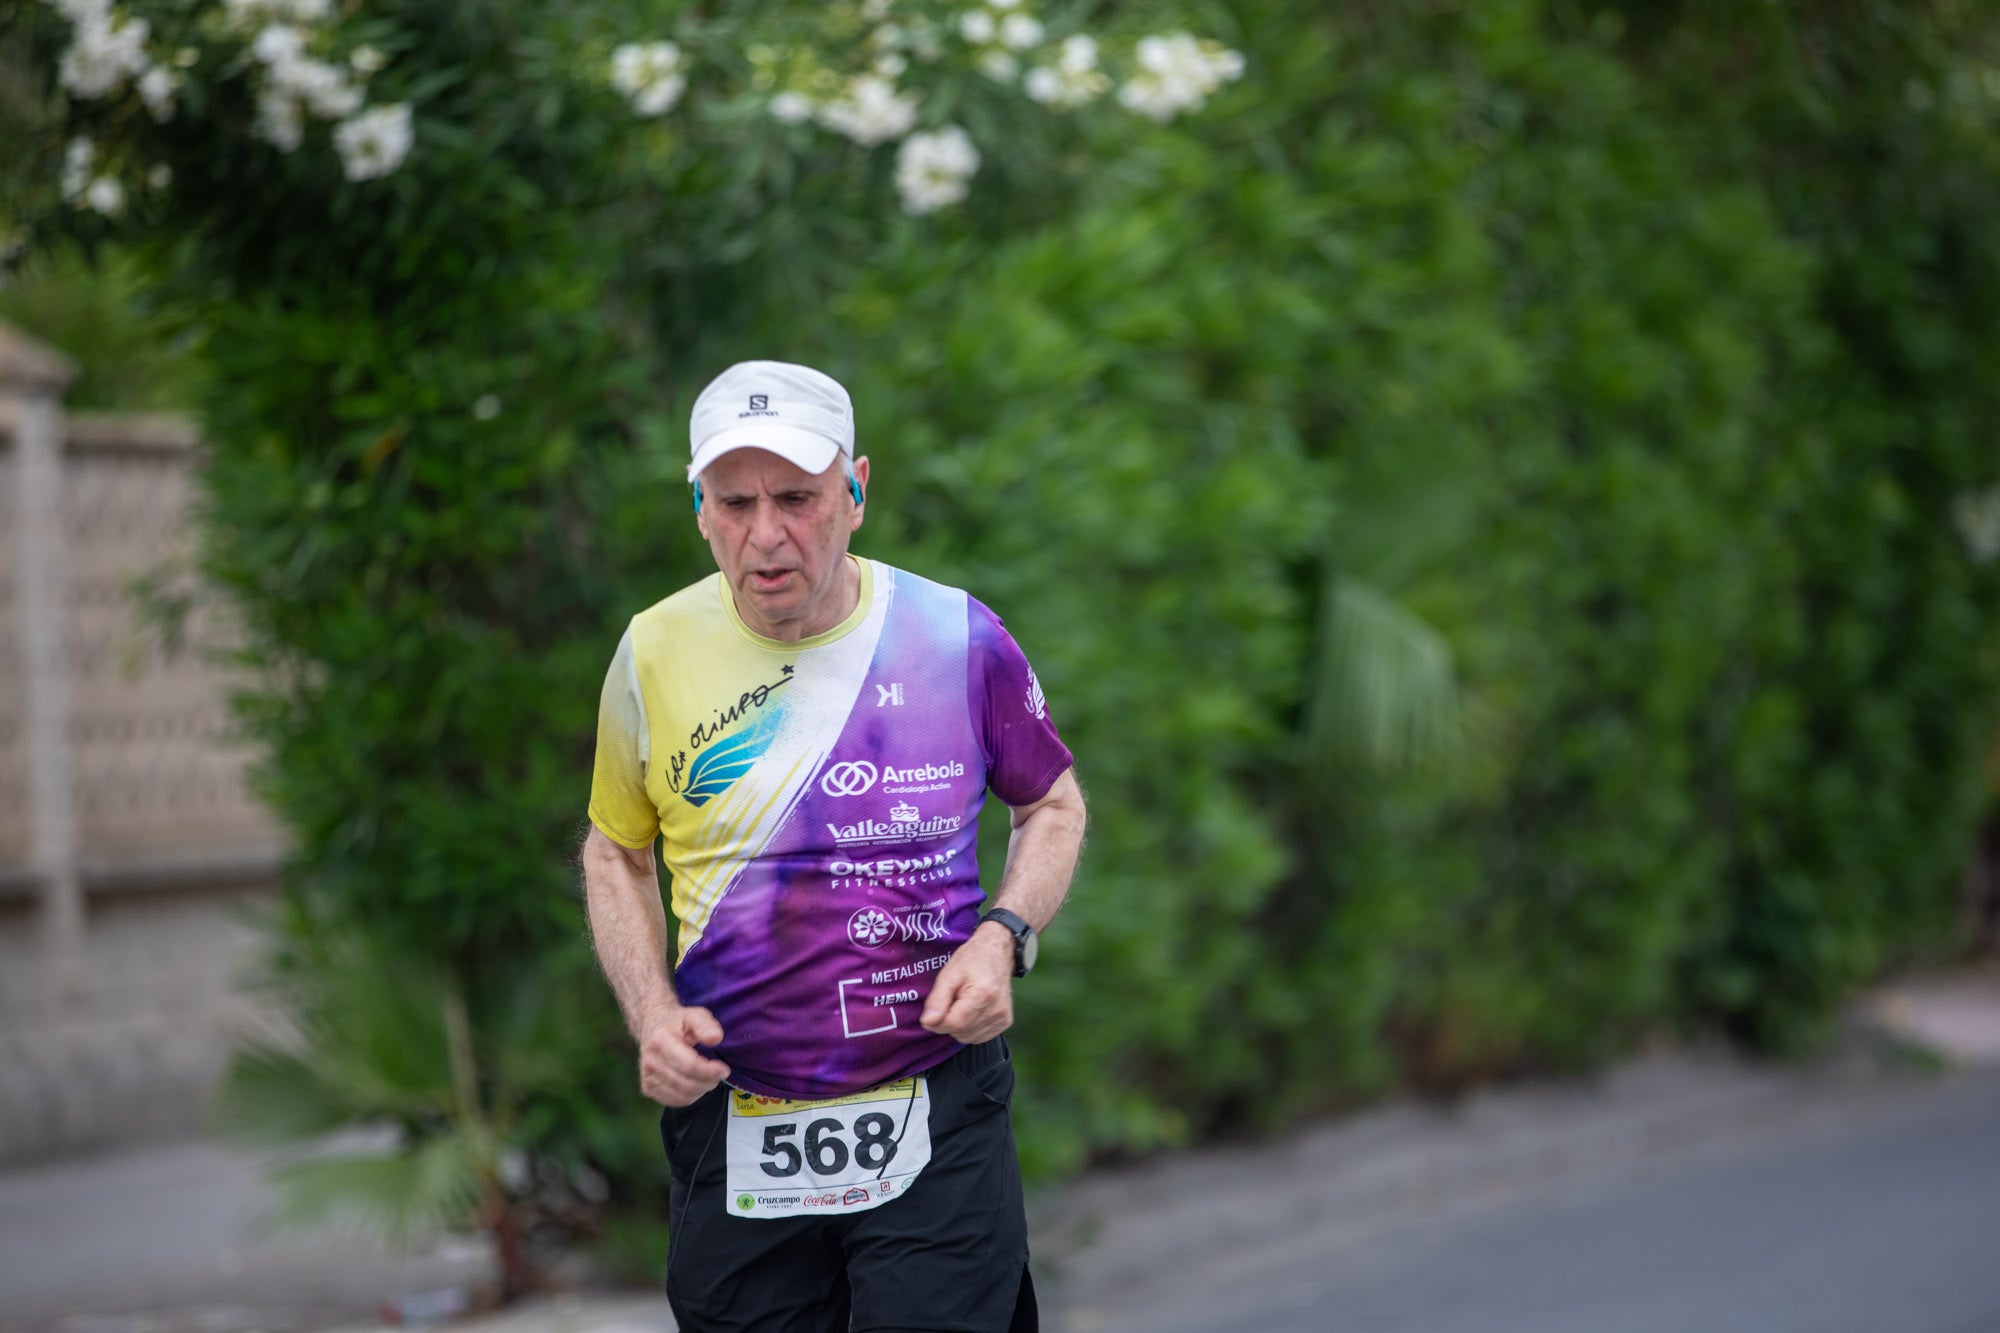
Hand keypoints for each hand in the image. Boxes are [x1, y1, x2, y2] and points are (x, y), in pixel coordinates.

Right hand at [637, 1002, 730, 1106]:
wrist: (653, 1026)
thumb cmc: (677, 1022)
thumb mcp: (694, 1015)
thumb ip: (706, 1024)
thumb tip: (715, 1038)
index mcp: (661, 1041)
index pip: (689, 1066)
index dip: (710, 1071)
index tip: (724, 1069)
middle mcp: (650, 1061)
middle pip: (687, 1084)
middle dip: (709, 1082)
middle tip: (718, 1074)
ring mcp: (647, 1076)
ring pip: (682, 1096)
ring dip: (701, 1090)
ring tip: (707, 1077)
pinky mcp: (647, 1088)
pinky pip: (674, 1102)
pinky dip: (690, 1097)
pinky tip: (694, 1083)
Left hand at [920, 922, 1014, 1042]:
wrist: (997, 953)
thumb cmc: (972, 960)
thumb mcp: (949, 974)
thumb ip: (937, 1000)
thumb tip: (927, 1022)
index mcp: (983, 994)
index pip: (952, 1023)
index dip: (938, 1019)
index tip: (938, 1005)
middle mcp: (996, 1009)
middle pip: (960, 1032)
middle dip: (948, 1021)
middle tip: (952, 999)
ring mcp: (1002, 1018)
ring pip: (968, 1037)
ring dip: (959, 1026)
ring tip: (963, 1004)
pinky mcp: (1005, 1022)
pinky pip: (979, 1037)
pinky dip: (970, 1028)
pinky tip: (972, 1011)